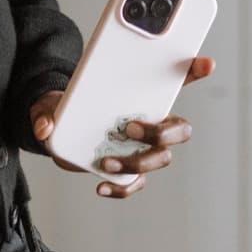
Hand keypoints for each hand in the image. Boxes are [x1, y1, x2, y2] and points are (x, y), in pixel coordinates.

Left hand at [27, 55, 213, 199]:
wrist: (59, 131)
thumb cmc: (68, 109)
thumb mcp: (51, 103)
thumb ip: (45, 110)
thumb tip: (45, 127)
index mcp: (142, 96)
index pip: (175, 81)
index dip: (193, 72)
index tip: (206, 63)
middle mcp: (151, 121)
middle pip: (178, 129)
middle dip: (160, 131)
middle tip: (127, 127)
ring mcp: (144, 148)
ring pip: (161, 158)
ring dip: (138, 161)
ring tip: (107, 161)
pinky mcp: (130, 170)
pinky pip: (136, 183)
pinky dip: (121, 188)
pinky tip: (101, 186)